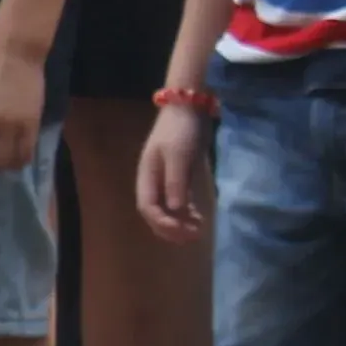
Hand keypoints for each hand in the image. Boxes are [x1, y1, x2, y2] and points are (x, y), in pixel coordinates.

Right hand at [134, 103, 212, 243]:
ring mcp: (165, 179)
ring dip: (180, 223)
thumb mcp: (179, 155)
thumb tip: (175, 210)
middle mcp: (153, 181)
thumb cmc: (181, 131)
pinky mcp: (179, 176)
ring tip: (197, 232)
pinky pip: (179, 201)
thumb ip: (176, 182)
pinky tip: (199, 218)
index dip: (162, 223)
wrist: (188, 108)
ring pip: (167, 209)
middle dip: (171, 228)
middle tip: (191, 237)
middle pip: (155, 213)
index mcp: (147, 176)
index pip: (148, 207)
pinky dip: (187, 212)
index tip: (182, 231)